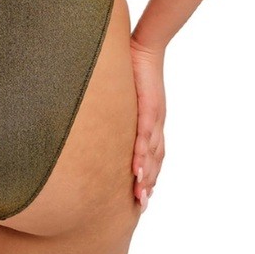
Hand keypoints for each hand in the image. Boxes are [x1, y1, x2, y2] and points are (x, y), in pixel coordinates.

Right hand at [129, 34, 165, 211]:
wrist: (145, 47)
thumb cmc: (132, 67)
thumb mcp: (123, 94)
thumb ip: (114, 109)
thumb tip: (98, 116)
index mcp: (151, 122)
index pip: (152, 154)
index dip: (148, 175)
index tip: (141, 196)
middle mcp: (156, 124)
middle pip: (155, 160)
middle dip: (148, 184)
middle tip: (141, 206)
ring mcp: (154, 117)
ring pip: (152, 153)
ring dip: (146, 175)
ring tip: (139, 195)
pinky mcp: (150, 107)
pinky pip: (146, 135)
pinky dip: (142, 154)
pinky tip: (137, 170)